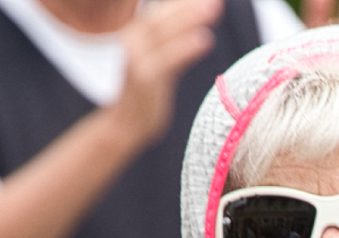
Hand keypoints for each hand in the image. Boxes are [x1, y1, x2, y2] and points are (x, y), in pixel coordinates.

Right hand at [105, 0, 223, 147]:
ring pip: (166, 34)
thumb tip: (194, 24)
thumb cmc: (146, 93)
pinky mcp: (145, 78)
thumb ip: (171, 42)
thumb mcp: (158, 62)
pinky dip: (186, 48)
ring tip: (213, 8)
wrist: (125, 124)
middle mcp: (134, 42)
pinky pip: (169, 60)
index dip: (181, 3)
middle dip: (187, 5)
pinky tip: (205, 39)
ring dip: (190, 19)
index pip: (161, 13)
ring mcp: (138, 59)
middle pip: (163, 17)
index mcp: (137, 35)